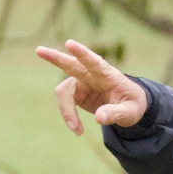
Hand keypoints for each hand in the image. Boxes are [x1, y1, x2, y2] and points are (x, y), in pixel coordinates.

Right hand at [35, 39, 149, 135]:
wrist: (129, 107)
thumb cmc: (133, 104)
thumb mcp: (131, 112)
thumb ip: (116, 113)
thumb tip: (99, 118)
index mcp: (108, 74)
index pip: (95, 62)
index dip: (82, 53)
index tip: (70, 43)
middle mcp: (92, 75)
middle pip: (71, 65)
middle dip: (55, 58)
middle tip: (39, 50)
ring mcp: (82, 83)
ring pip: (64, 91)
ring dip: (66, 110)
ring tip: (76, 129)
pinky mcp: (76, 93)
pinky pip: (65, 103)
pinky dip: (68, 116)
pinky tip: (77, 129)